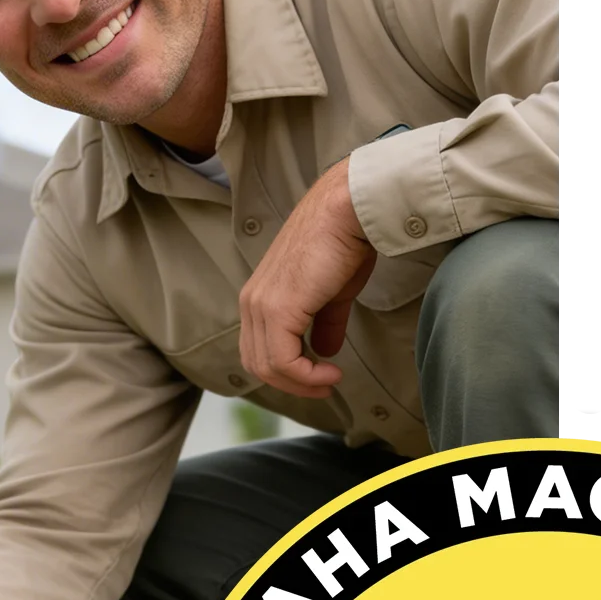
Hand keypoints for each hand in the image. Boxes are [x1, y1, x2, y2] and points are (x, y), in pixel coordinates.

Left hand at [238, 159, 376, 397]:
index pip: (259, 349)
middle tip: (324, 387)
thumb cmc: (344, 241)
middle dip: (292, 384)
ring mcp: (260, 305)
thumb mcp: (333, 293)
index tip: (320, 379)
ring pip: (268, 366)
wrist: (349, 212)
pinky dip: (306, 376)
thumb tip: (326, 352)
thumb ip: (325, 324)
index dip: (287, 372)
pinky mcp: (277, 309)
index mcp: (259, 296)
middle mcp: (251, 302)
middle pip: (258, 363)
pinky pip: (283, 360)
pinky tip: (330, 373)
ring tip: (330, 381)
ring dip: (301, 383)